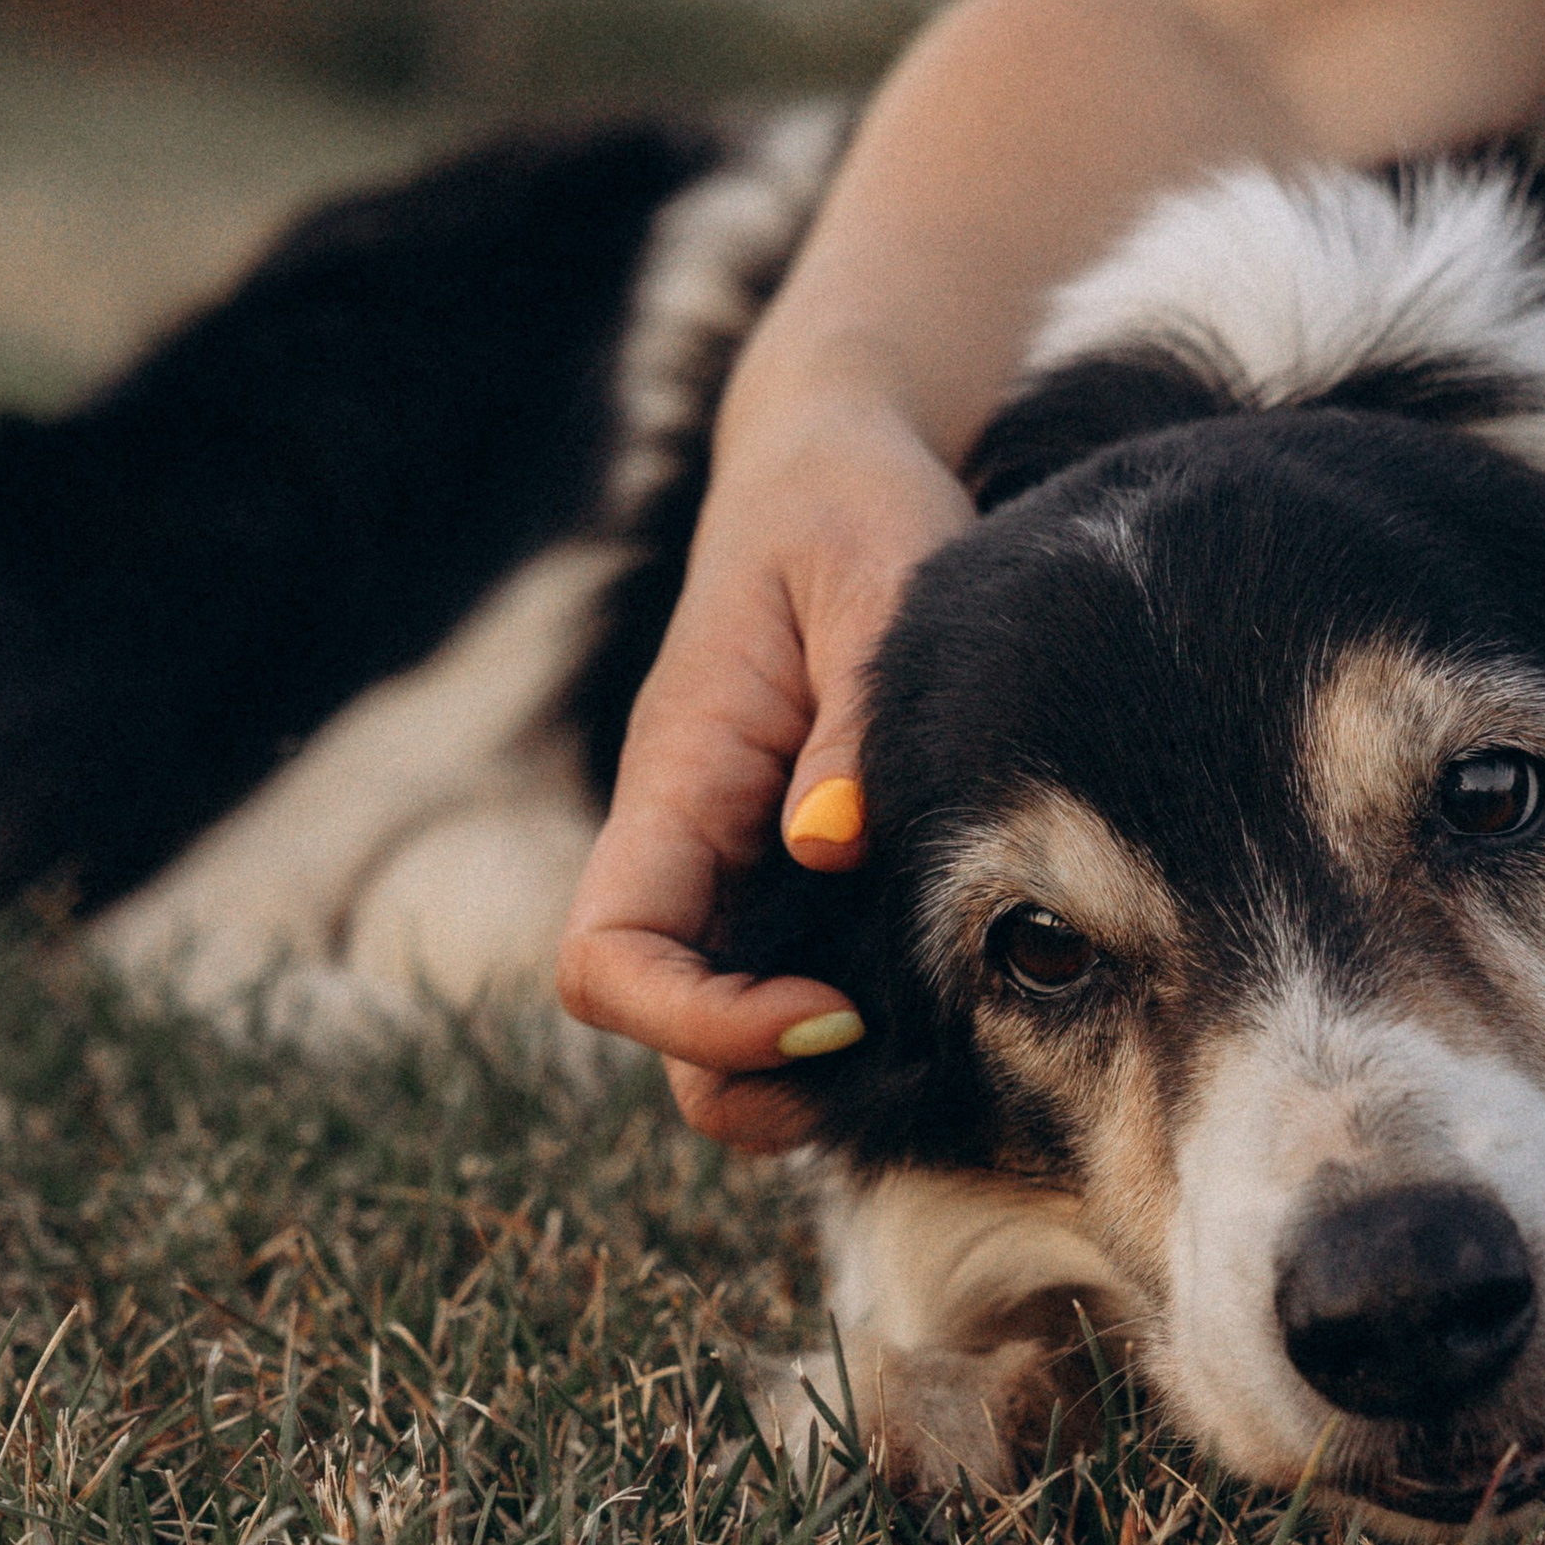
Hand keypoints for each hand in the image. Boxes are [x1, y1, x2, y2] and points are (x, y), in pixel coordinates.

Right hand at [557, 399, 973, 1148]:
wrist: (837, 465)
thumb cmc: (855, 505)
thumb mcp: (874, 574)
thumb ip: (853, 712)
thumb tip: (828, 846)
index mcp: (675, 779)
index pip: (608, 958)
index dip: (698, 1023)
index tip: (830, 1015)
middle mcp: (683, 841)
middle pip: (650, 1026)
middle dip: (750, 1079)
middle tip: (889, 1051)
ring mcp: (730, 865)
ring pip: (712, 1028)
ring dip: (796, 1070)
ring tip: (924, 1042)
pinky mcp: (784, 872)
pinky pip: (778, 984)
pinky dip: (839, 1028)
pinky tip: (936, 1002)